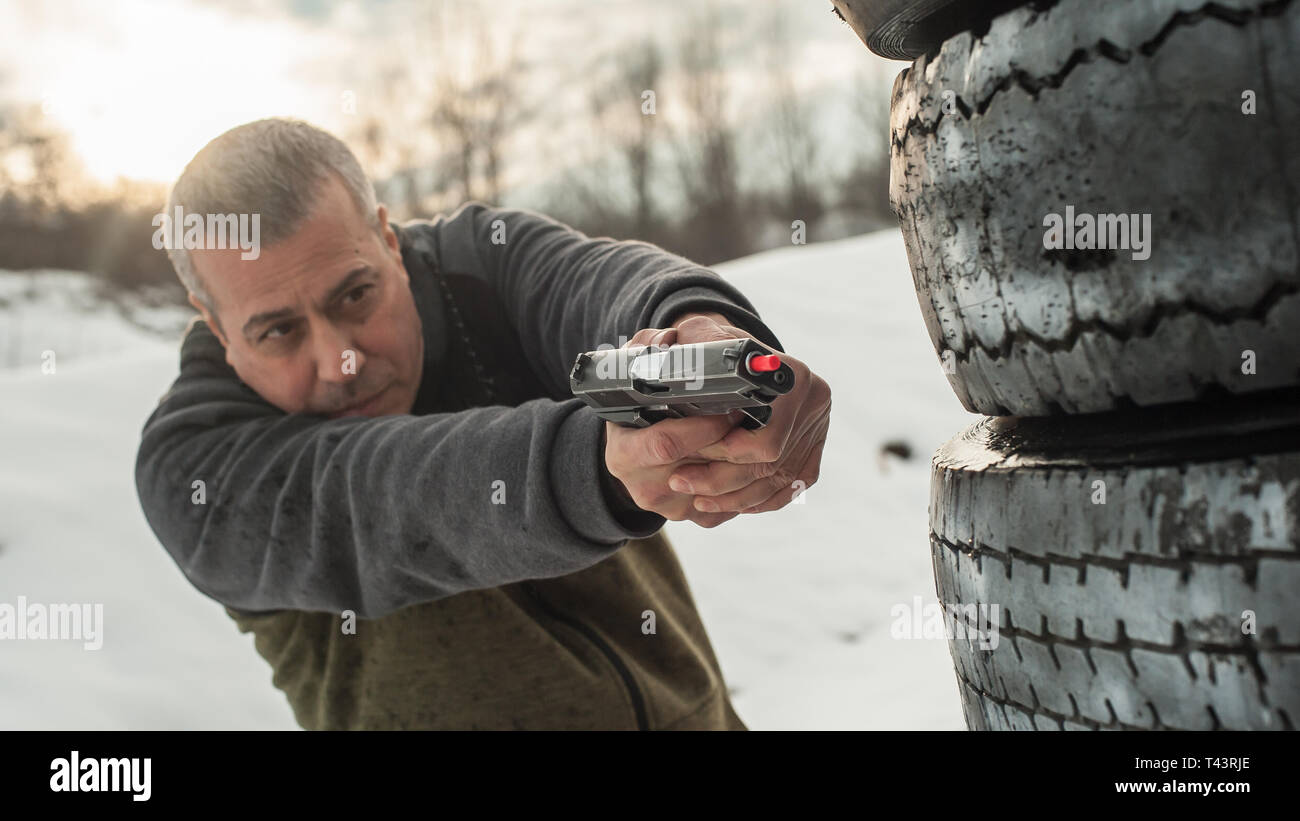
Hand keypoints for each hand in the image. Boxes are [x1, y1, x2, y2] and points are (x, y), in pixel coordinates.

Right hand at [602, 325, 742, 527]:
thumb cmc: (637, 407)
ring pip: (722, 490)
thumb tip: (665, 342)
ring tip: (757, 434)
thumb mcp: (630, 375)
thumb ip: (644, 349)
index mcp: (624, 455)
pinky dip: (747, 481)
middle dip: (732, 442)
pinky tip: (753, 457)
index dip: (703, 426)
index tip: (728, 406)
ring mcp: (671, 508)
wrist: (636, 452)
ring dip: (745, 463)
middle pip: (700, 469)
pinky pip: (730, 504)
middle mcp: (644, 488)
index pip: (666, 443)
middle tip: (754, 416)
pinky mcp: (695, 517)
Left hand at [665, 315, 831, 514]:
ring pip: (776, 481)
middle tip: (681, 482)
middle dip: (721, 478)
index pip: (763, 435)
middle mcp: (813, 403)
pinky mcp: (814, 451)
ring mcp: (817, 430)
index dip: (724, 452)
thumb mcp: (697, 335)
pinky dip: (757, 500)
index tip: (689, 455)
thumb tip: (669, 353)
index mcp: (791, 375)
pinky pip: (788, 488)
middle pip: (769, 462)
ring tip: (695, 498)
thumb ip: (686, 344)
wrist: (742, 357)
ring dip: (733, 497)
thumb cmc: (715, 345)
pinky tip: (727, 503)